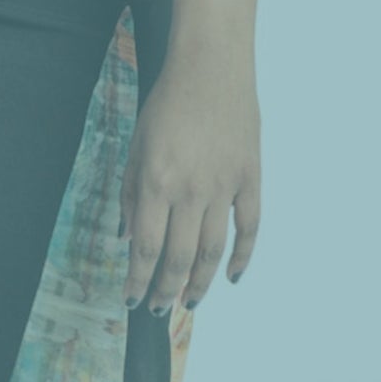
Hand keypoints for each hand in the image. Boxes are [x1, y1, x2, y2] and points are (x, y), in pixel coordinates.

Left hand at [122, 64, 260, 313]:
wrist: (212, 70)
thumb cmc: (166, 106)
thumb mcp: (136, 147)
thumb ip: (131, 195)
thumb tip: (128, 237)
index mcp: (156, 183)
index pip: (147, 247)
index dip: (139, 279)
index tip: (131, 300)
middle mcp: (192, 191)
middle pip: (179, 256)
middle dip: (166, 289)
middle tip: (157, 311)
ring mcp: (226, 187)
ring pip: (213, 249)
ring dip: (199, 281)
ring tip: (188, 303)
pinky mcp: (252, 179)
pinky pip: (250, 227)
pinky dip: (242, 256)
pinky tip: (231, 277)